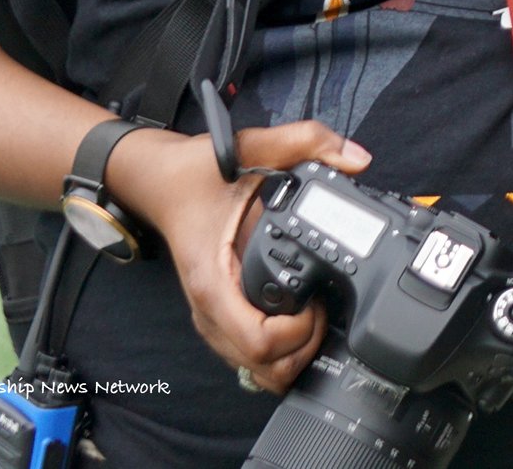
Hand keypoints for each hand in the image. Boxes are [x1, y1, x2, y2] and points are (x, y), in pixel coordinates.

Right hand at [108, 120, 372, 393]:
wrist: (156, 182)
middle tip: (324, 311)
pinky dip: (278, 349)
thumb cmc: (194, 174)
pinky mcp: (219, 317)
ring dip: (291, 355)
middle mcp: (210, 310)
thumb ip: (303, 142)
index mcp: (215, 283)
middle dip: (303, 349)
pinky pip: (248, 356)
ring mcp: (213, 318)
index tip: (318, 304)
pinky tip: (297, 318)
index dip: (298, 333)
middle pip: (261, 368)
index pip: (258, 343)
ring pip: (254, 371)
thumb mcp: (247, 147)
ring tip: (314, 316)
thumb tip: (356, 157)